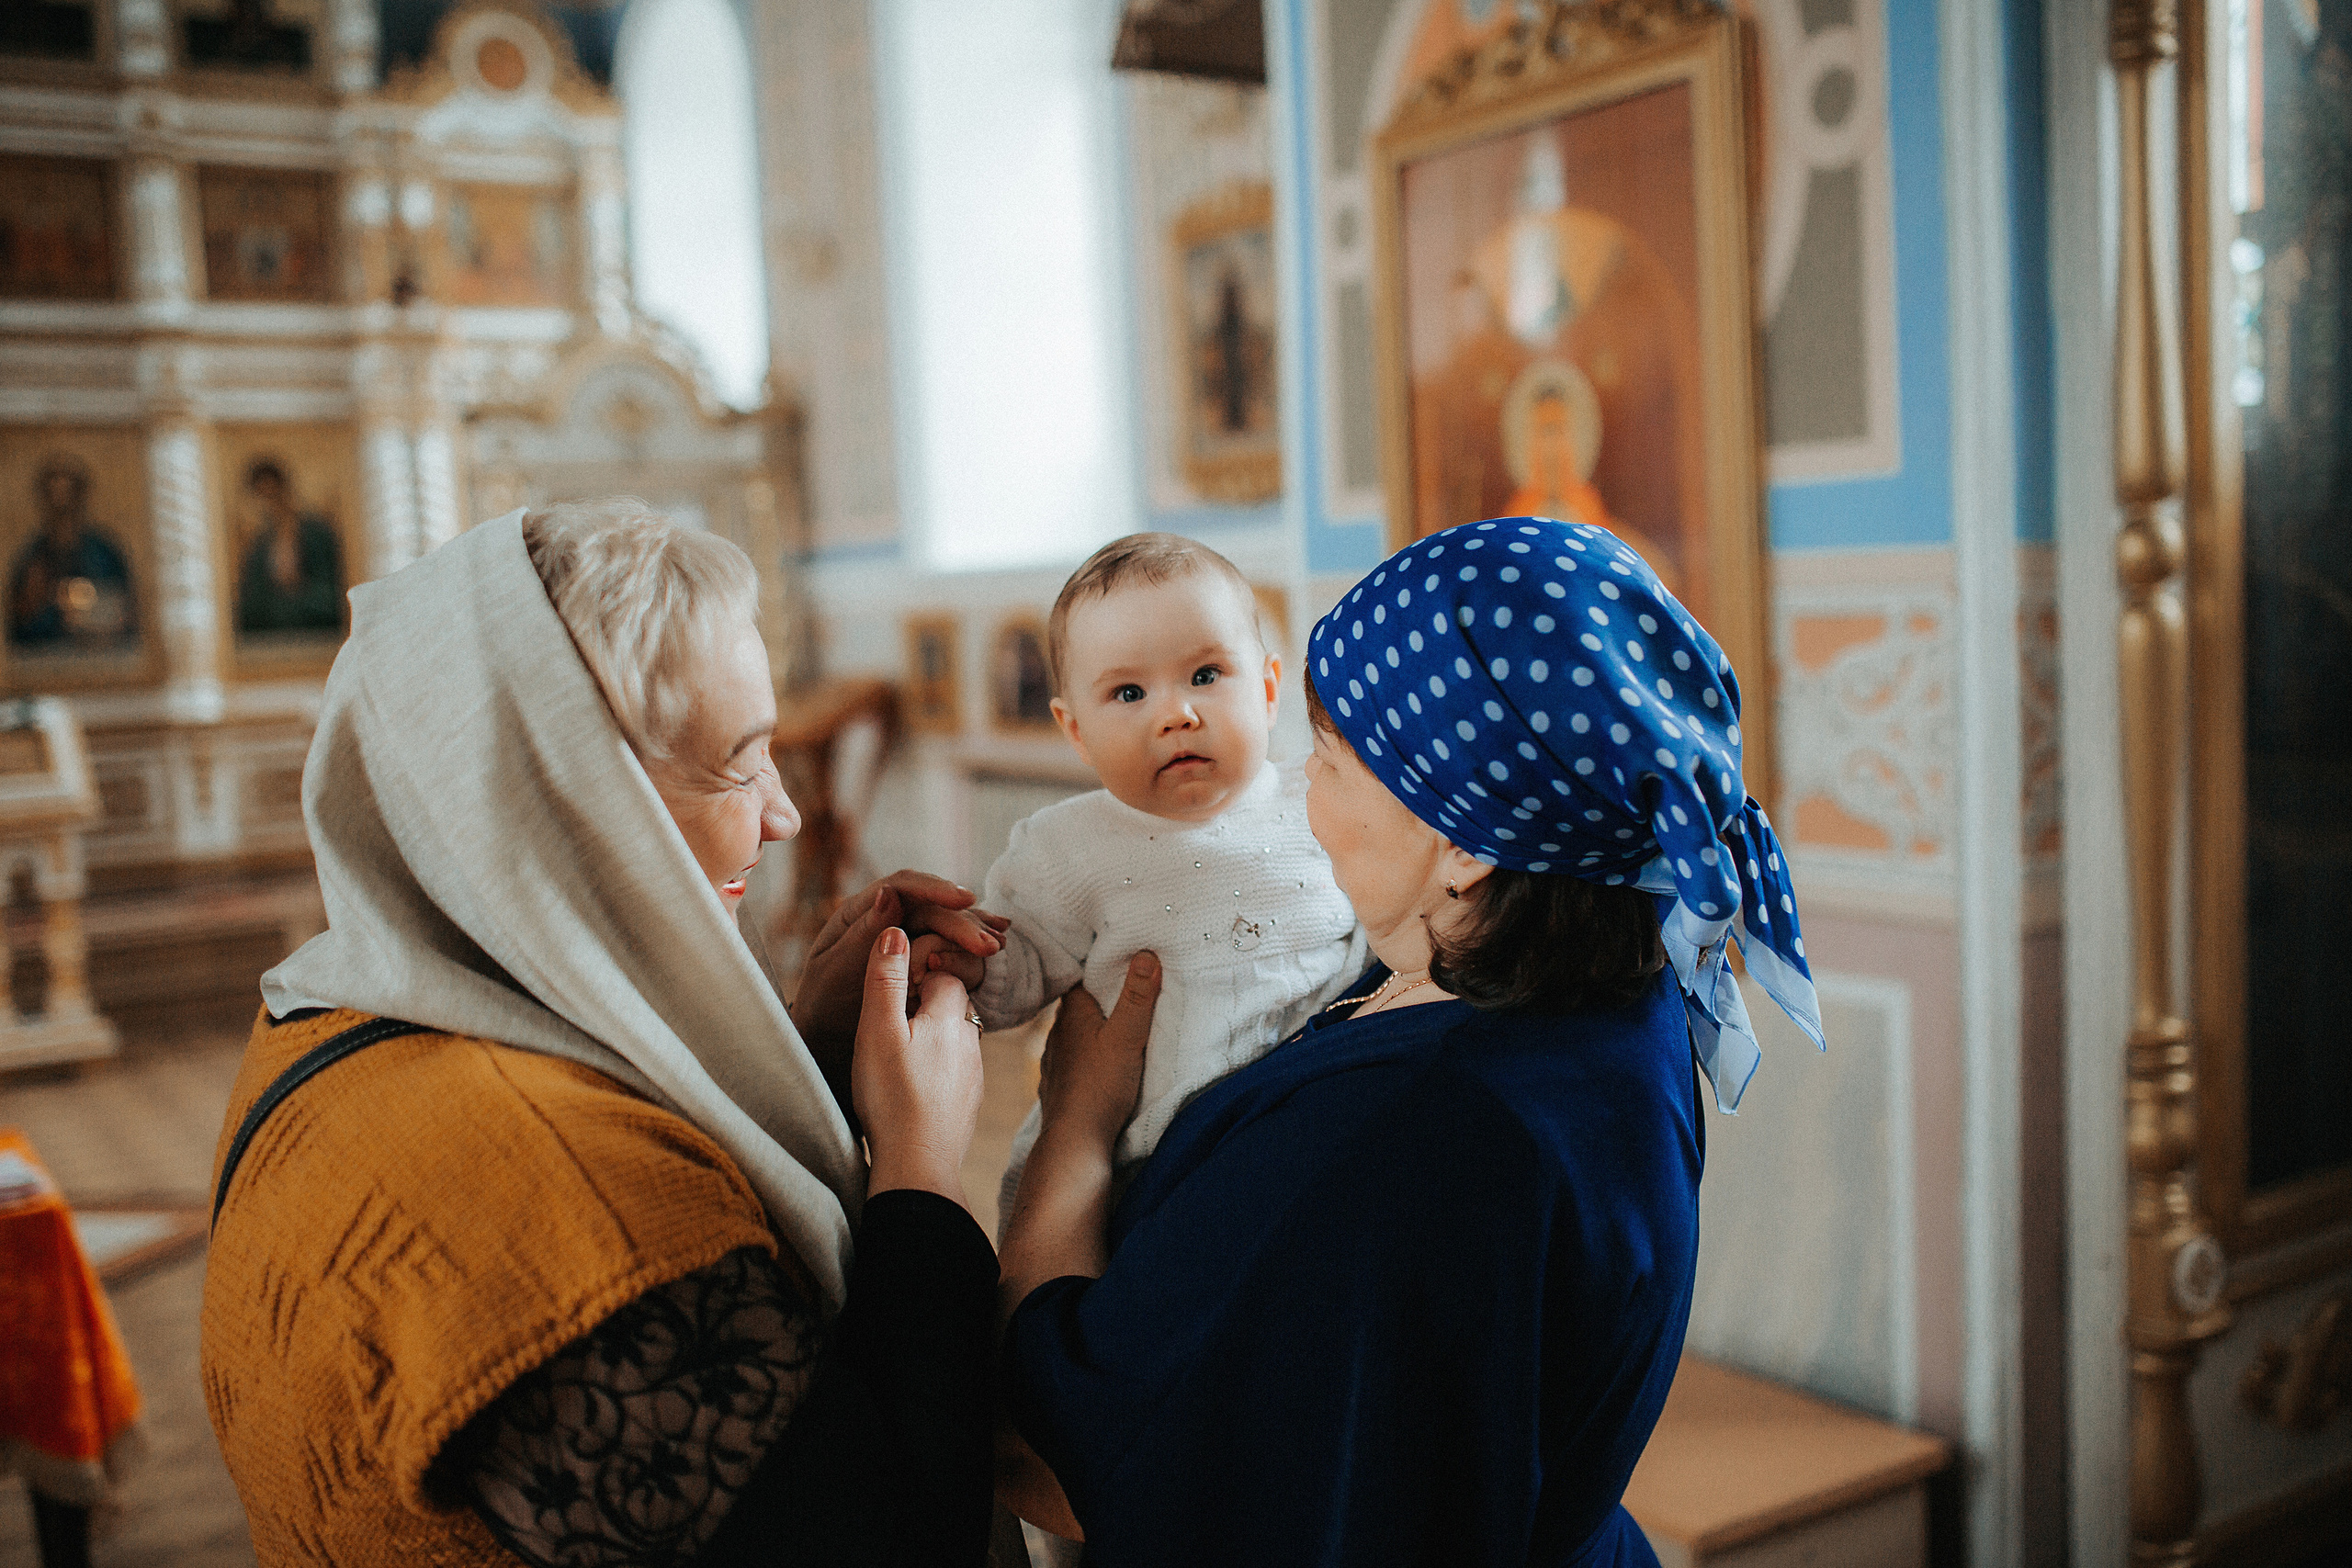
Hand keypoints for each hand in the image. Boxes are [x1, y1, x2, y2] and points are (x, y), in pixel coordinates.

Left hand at [793, 871, 1000, 1047]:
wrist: (826, 1037)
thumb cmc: (823, 1006)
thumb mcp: (835, 972)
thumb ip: (862, 936)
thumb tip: (891, 894)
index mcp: (860, 911)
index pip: (902, 886)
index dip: (936, 888)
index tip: (965, 899)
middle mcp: (887, 915)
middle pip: (931, 907)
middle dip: (962, 922)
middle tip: (988, 945)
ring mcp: (906, 934)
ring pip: (946, 921)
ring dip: (975, 929)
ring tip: (998, 945)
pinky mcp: (922, 954)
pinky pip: (951, 941)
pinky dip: (974, 941)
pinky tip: (999, 940)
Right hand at [851, 926, 983, 1200]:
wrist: (919, 1166)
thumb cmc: (892, 1097)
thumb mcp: (878, 1031)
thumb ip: (886, 979)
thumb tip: (896, 930)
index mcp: (949, 1016)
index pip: (943, 970)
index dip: (919, 968)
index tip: (894, 981)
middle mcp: (971, 1041)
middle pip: (951, 1003)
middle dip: (926, 1000)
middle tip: (890, 1014)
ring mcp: (973, 1074)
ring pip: (954, 1038)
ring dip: (931, 1035)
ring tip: (896, 1051)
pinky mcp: (968, 1102)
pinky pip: (955, 1070)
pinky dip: (936, 1067)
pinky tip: (912, 1083)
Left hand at [1035, 952, 1159, 1153]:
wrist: (1074, 1141)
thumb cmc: (1101, 1087)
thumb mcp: (1128, 1037)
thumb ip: (1138, 998)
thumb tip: (1146, 954)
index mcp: (1072, 1014)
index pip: (1082, 978)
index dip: (1100, 969)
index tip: (1121, 961)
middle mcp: (1057, 1033)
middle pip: (1079, 1005)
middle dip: (1099, 999)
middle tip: (1125, 991)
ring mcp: (1054, 1060)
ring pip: (1074, 1034)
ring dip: (1090, 1029)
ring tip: (1113, 1025)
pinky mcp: (1058, 1085)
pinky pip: (1072, 1060)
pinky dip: (1084, 1055)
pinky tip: (1097, 1062)